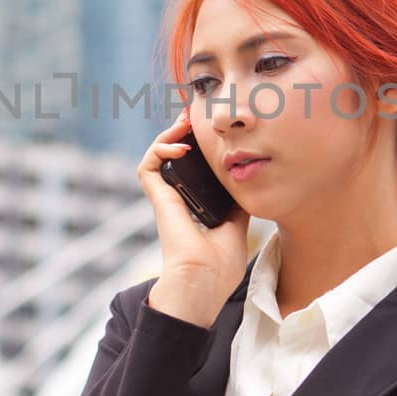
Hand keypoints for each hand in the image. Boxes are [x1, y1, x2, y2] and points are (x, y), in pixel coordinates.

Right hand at [137, 104, 250, 316]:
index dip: (199, 147)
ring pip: (158, 155)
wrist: (205, 279)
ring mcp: (167, 197)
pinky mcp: (158, 199)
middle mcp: (178, 198)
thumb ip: (238, 205)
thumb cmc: (221, 264)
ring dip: (168, 134)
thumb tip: (248, 185)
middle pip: (174, 156)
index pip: (193, 168)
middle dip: (183, 132)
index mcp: (195, 204)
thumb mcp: (238, 226)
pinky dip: (159, 149)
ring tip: (184, 121)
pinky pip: (148, 166)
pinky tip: (179, 145)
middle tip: (195, 116)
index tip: (212, 131)